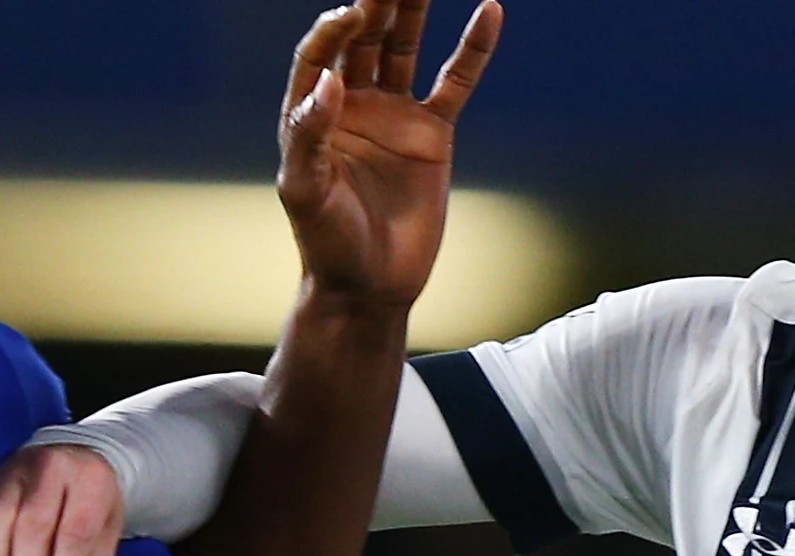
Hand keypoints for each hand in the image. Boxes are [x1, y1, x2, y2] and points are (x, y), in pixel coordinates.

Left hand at [275, 0, 502, 314]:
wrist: (370, 287)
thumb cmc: (326, 243)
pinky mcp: (432, 134)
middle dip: (376, 2)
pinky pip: (455, 82)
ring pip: (404, 46)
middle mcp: (352, 104)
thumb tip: (331, 82)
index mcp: (312, 113)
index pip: (320, 54)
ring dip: (413, 8)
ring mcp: (394, 115)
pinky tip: (489, 11)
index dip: (333, 30)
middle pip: (363, 38)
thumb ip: (309, 135)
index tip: (351, 14)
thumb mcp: (305, 191)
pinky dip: (472, 49)